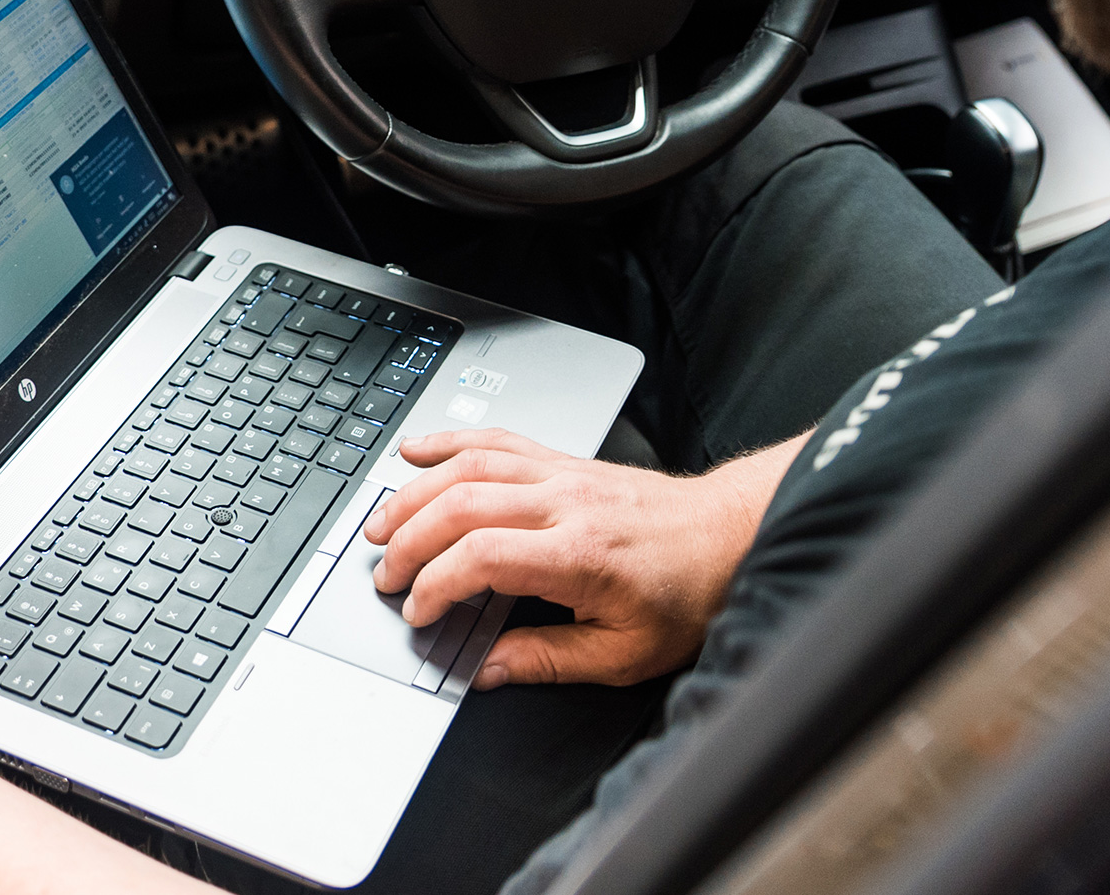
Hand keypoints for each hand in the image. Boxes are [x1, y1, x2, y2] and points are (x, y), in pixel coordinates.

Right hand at [362, 429, 788, 690]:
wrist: (728, 537)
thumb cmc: (686, 594)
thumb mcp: (624, 653)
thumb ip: (549, 659)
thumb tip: (486, 669)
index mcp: (579, 555)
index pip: (482, 556)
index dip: (436, 585)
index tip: (419, 612)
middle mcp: (565, 504)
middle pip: (461, 505)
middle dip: (409, 541)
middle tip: (384, 575)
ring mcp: (562, 474)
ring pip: (469, 466)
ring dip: (415, 492)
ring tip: (381, 523)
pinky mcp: (563, 461)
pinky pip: (497, 439)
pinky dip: (450, 442)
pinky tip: (417, 451)